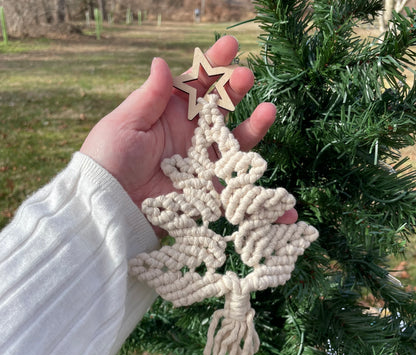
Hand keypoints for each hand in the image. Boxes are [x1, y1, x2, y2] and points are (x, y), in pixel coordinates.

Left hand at [80, 35, 296, 226]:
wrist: (110, 202)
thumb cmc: (110, 158)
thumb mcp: (126, 122)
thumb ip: (150, 96)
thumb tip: (161, 62)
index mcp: (169, 112)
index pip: (196, 83)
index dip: (213, 63)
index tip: (231, 45)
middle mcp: (189, 133)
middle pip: (219, 107)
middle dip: (235, 89)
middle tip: (247, 75)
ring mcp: (201, 160)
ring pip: (234, 140)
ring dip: (253, 125)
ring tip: (269, 110)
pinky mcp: (207, 187)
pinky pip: (234, 180)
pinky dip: (253, 175)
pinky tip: (266, 166)